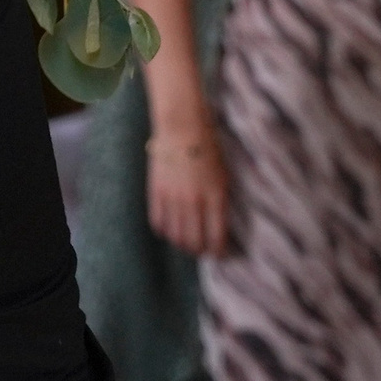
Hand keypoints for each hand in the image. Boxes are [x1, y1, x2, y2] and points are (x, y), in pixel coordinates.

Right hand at [147, 121, 230, 256]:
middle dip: (199, 251)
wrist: (182, 127)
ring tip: (186, 243)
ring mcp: (173, 197)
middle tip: (202, 251)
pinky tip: (170, 229)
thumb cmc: (208, 149)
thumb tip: (217, 226)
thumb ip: (220, 202)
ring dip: (182, 244)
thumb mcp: (223, 176)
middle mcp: (194, 201)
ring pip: (175, 235)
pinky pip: (158, 222)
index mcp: (216, 197)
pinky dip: (164, 231)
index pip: (216, 237)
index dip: (218, 251)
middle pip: (194, 241)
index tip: (219, 254)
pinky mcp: (156, 192)